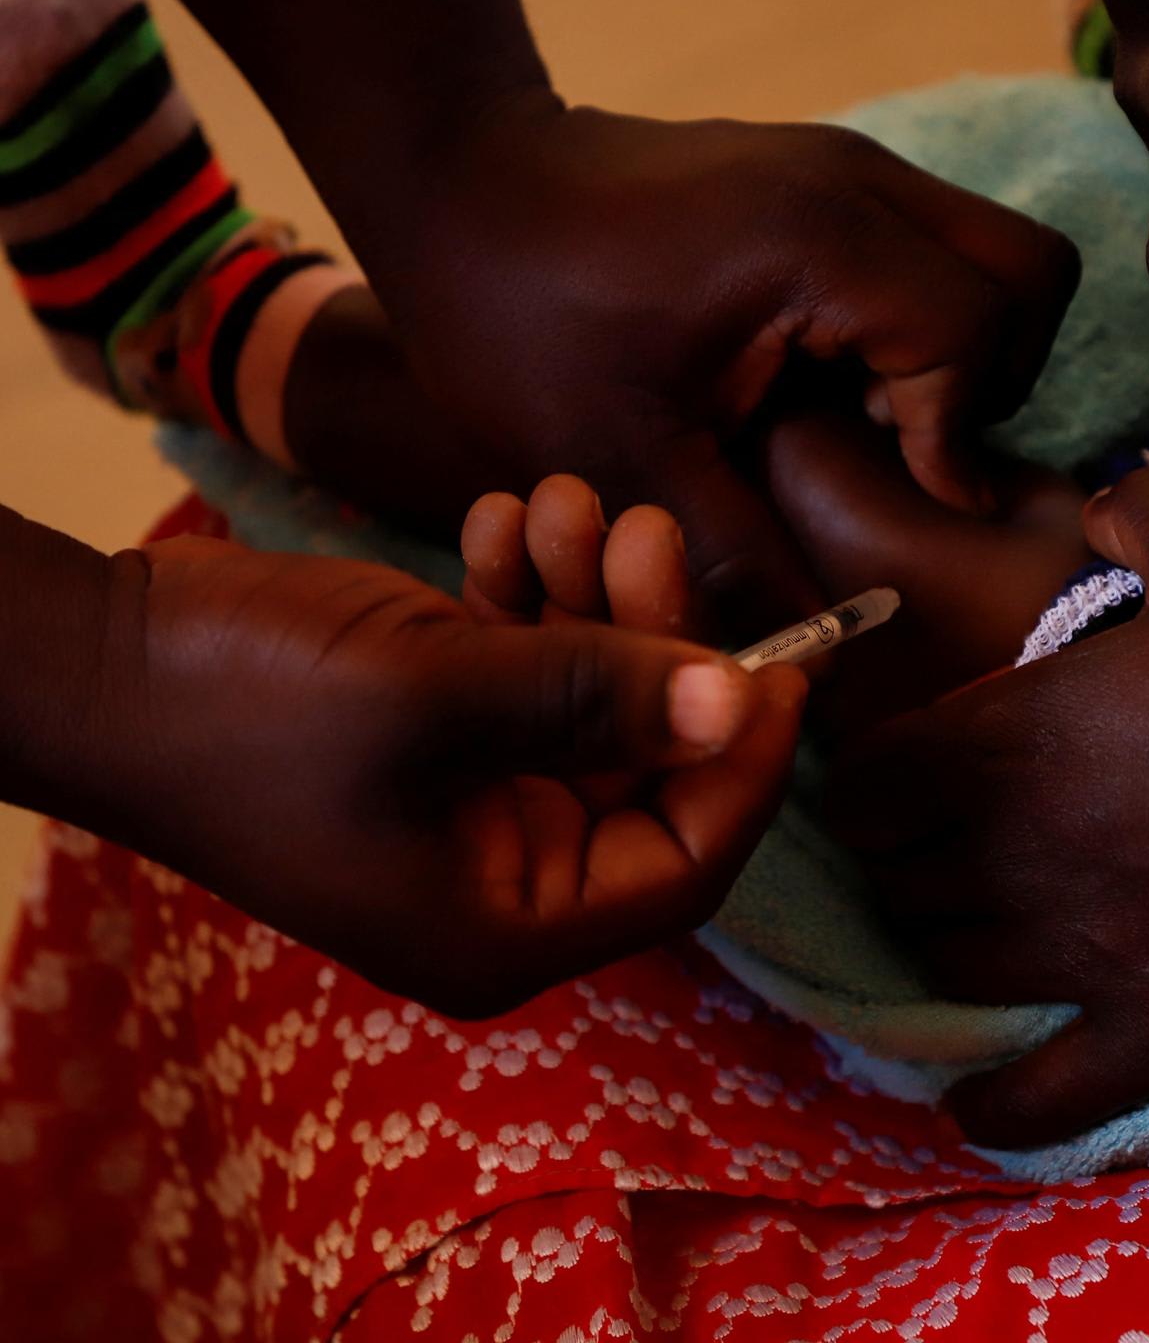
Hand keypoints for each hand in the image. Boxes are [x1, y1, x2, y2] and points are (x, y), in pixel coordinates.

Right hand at [94, 531, 805, 1017]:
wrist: (93, 658)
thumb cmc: (247, 704)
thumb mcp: (437, 697)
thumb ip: (596, 696)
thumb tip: (737, 703)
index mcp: (506, 923)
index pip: (684, 861)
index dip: (744, 763)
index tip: (783, 660)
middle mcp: (499, 877)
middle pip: (641, 763)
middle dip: (648, 637)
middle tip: (639, 524)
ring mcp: (467, 804)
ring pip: (586, 700)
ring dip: (587, 595)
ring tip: (563, 498)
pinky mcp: (436, 736)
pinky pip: (522, 671)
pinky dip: (525, 596)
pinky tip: (502, 518)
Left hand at [357, 98, 1081, 633]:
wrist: (457, 180)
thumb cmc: (518, 314)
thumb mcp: (621, 459)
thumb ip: (738, 556)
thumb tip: (824, 652)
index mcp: (816, 241)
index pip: (980, 332)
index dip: (956, 434)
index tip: (903, 490)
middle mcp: (856, 180)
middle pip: (1031, 273)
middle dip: (994, 378)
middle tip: (900, 439)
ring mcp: (849, 161)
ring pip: (997, 254)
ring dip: (964, 347)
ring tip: (865, 408)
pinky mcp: (830, 173)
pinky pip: (939, 243)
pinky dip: (924, 316)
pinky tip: (833, 371)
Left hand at [829, 466, 1148, 1147]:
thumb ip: (1139, 507)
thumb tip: (1092, 502)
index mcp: (1020, 738)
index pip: (870, 782)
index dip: (866, 778)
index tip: (894, 768)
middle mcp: (1024, 851)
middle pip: (894, 876)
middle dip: (896, 856)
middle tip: (931, 837)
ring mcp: (1084, 955)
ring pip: (943, 968)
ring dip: (933, 941)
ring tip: (956, 919)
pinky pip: (1039, 1097)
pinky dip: (991, 1105)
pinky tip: (970, 1101)